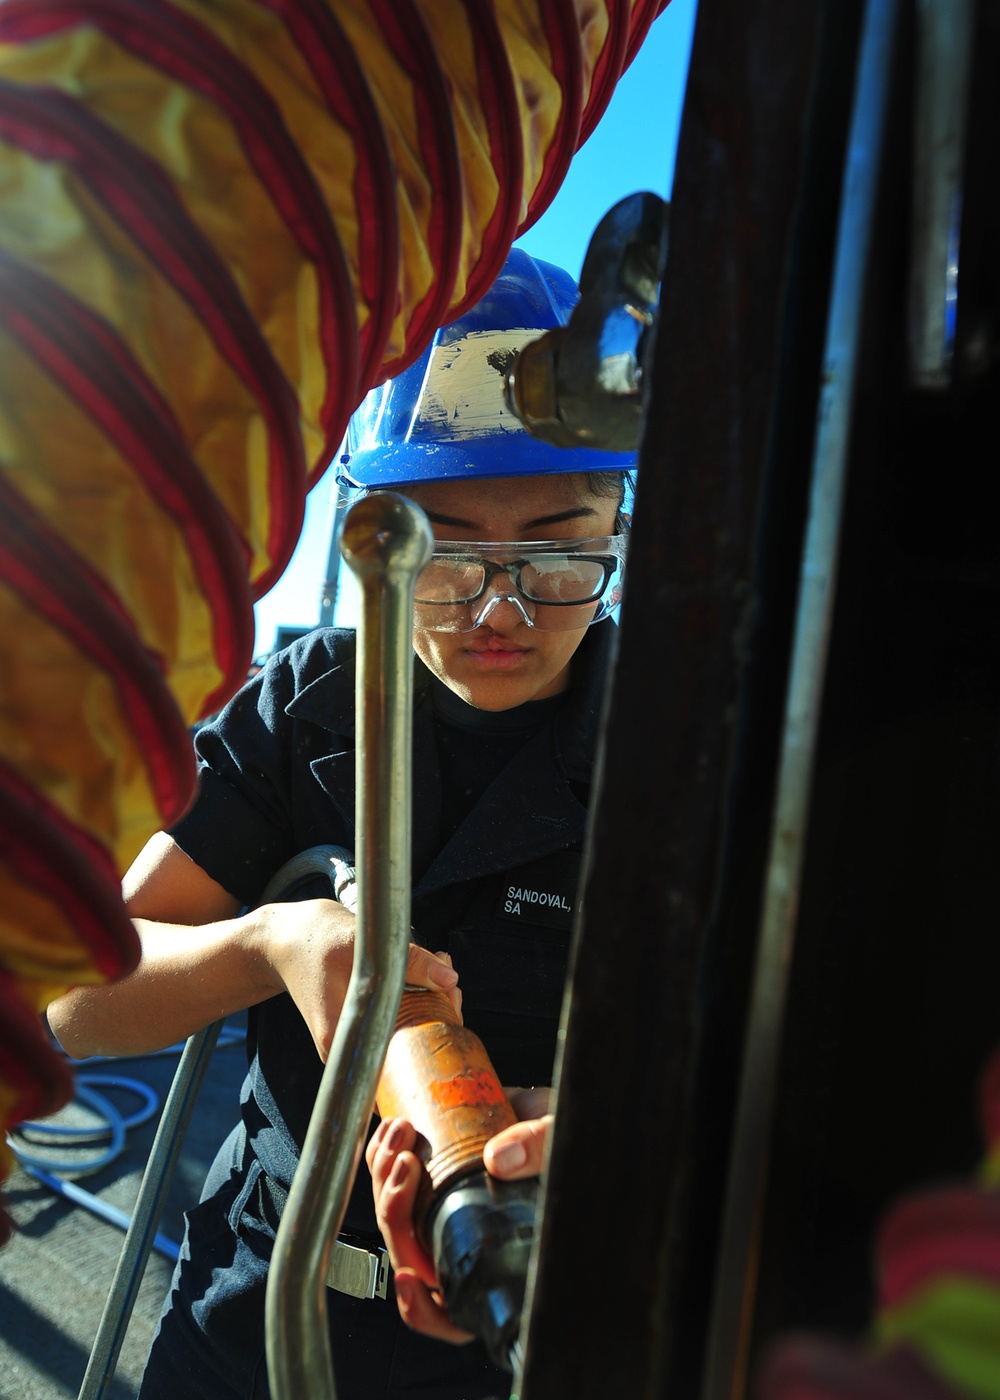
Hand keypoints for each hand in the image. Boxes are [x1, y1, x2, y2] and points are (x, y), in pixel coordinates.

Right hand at [258, 900, 458, 1062]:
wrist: (279, 939)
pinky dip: (414, 997)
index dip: (433, 1036)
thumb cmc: (311, 940)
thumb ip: (407, 961)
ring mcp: (352, 1037)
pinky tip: (427, 976)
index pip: (399, 1060)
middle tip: (451, 983)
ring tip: (441, 972)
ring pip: (404, 1029)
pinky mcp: (358, 1023)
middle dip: (437, 1014)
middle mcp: (345, 1048)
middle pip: (406, 1047)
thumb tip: (449, 977)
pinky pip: (395, 1017)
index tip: (453, 1007)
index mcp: (341, 1040)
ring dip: (428, 1002)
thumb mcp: (358, 942)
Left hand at [367, 1087, 552, 1341]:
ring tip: (401, 1133)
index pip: (453, 1314)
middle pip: (410, 1254)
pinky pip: (392, 1178)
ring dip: (384, 1176)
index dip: (423, 1309)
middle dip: (394, 1209)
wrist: (549, 1112)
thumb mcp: (561, 1145)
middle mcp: (461, 1241)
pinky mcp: (429, 1175)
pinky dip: (382, 1155)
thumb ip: (539, 1149)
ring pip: (393, 1217)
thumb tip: (498, 1158)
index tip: (408, 1278)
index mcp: (495, 1260)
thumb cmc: (565, 1146)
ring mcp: (441, 1210)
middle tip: (406, 1163)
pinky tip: (394, 1127)